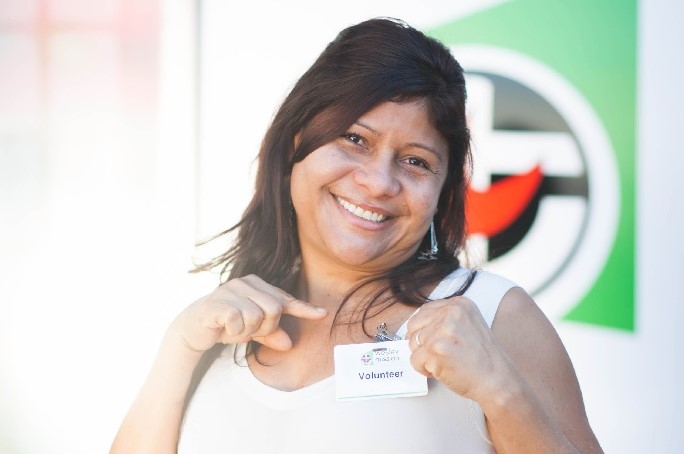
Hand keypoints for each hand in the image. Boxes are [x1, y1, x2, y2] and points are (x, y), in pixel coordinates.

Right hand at [168, 274, 326, 353]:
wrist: (193, 328)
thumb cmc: (227, 325)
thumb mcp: (252, 331)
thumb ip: (271, 334)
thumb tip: (289, 344)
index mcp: (257, 284)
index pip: (285, 299)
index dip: (305, 309)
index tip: (323, 314)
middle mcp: (245, 282)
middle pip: (274, 310)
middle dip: (264, 327)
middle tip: (248, 330)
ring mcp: (230, 289)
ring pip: (257, 317)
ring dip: (247, 331)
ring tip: (234, 328)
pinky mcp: (218, 302)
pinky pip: (239, 320)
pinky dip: (234, 330)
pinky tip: (224, 327)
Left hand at [406, 296, 515, 401]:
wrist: (497, 380)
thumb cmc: (481, 358)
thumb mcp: (468, 325)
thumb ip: (445, 319)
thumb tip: (415, 325)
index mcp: (459, 304)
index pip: (424, 311)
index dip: (423, 329)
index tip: (434, 341)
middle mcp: (450, 313)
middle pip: (414, 325)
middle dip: (420, 342)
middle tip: (437, 354)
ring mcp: (442, 330)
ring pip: (413, 343)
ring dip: (424, 357)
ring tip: (444, 362)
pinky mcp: (436, 350)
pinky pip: (414, 360)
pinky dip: (424, 369)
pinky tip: (442, 370)